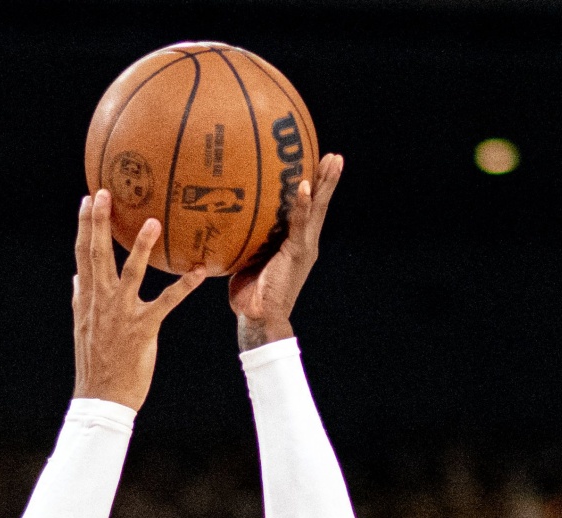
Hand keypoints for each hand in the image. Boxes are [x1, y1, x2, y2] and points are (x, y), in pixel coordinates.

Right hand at [71, 191, 205, 410]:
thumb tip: (76, 278)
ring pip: (131, 273)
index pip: (83, 255)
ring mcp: (121, 313)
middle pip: (98, 254)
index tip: (87, 199)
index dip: (84, 226)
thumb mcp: (83, 327)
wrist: (102, 397)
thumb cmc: (95, 362)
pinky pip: (166, 303)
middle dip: (100, 223)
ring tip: (154, 221)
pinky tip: (199, 271)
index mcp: (87, 298)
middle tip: (104, 192)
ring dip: (143, 247)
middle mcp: (101, 300)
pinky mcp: (142, 329)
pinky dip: (183, 287)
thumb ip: (80, 299)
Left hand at [230, 152, 343, 350]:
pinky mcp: (297, 254)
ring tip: (332, 161)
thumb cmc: (249, 292)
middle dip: (328, 179)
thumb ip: (247, 239)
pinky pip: (300, 225)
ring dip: (324, 184)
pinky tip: (305, 187)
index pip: (308, 209)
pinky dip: (303, 206)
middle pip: (319, 204)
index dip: (315, 188)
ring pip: (317, 209)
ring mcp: (303, 247)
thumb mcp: (248, 259)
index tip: (320, 164)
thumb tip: (227, 219)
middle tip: (335, 156)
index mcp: (295, 242)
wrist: (257, 317)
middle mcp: (304, 242)